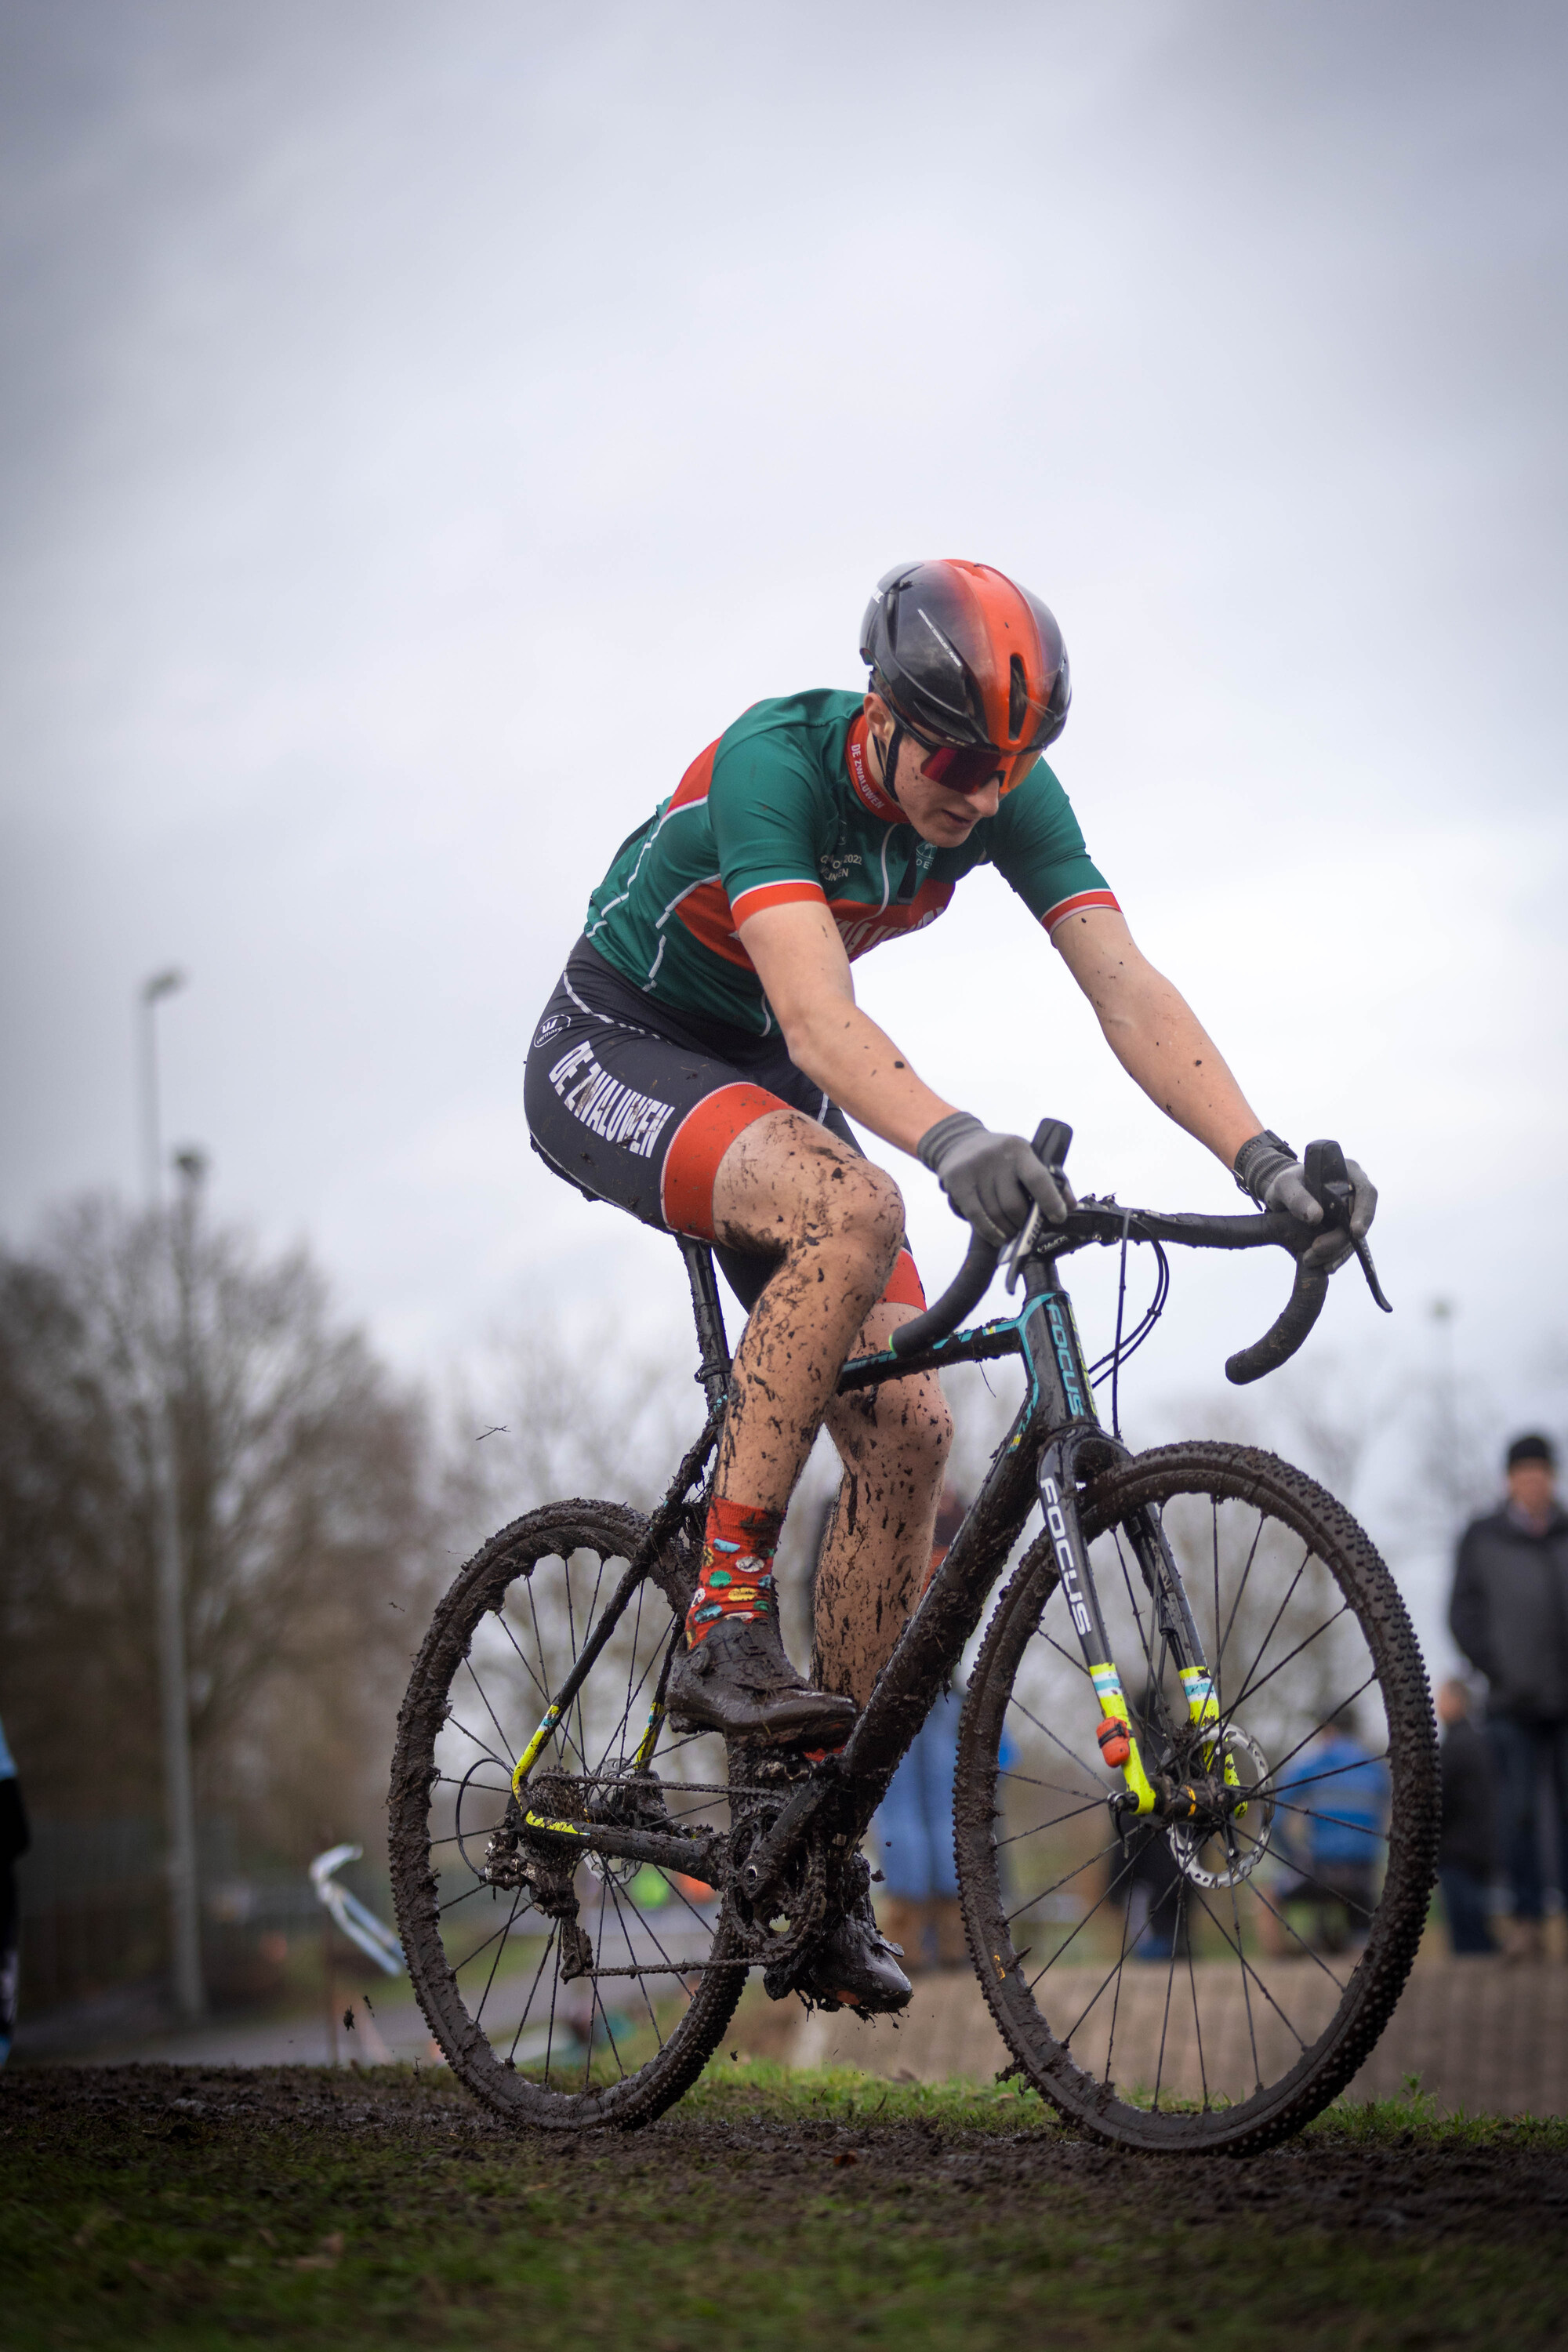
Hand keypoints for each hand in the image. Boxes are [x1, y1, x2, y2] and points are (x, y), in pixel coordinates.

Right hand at [917, 1113, 1067, 1247]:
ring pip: (995, 1214)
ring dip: (1007, 1230)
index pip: (1038, 1178)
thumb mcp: (1026, 1157)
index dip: (1050, 1201)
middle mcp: (996, 1157)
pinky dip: (990, 1232)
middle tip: (1027, 1228)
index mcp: (1019, 1149)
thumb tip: (1070, 1205)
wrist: (959, 1140)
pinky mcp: (956, 1181)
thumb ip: (1051, 1180)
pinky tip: (998, 1238)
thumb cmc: (1001, 1155)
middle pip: (1013, 1204)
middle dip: (1024, 1223)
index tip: (1058, 1217)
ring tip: (1012, 1234)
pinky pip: (976, 1216)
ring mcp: (974, 1169)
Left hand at [1234, 1132, 1376, 1271]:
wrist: (1283, 1197)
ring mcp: (1351, 1213)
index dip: (1365, 1213)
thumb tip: (1316, 1217)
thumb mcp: (1285, 1185)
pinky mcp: (1343, 1230)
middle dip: (1339, 1239)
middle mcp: (1355, 1193)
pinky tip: (1324, 1267)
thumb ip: (1297, 1197)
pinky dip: (1334, 1258)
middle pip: (1358, 1220)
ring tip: (1309, 1260)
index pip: (1366, 1192)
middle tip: (1317, 1249)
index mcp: (1349, 1174)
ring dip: (1333, 1252)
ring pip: (1351, 1237)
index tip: (1355, 1232)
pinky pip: (1344, 1246)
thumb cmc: (1287, 1184)